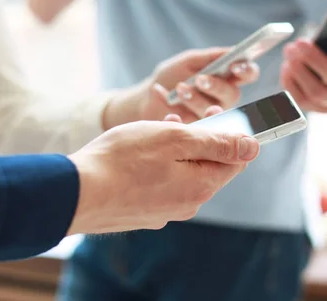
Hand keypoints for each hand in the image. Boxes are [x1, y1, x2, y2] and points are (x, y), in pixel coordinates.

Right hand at [67, 119, 259, 233]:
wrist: (74, 193)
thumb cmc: (123, 160)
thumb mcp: (175, 139)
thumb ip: (217, 143)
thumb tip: (253, 147)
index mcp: (201, 187)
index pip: (234, 161)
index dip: (230, 135)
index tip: (216, 114)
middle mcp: (187, 205)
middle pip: (207, 166)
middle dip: (198, 139)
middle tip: (178, 117)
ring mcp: (164, 211)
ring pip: (182, 173)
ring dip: (176, 149)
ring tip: (155, 129)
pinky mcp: (143, 212)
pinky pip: (162, 184)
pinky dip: (158, 165)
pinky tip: (139, 152)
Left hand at [102, 48, 259, 127]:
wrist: (147, 96)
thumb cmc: (171, 76)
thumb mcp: (189, 61)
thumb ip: (210, 57)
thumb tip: (233, 52)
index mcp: (227, 78)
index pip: (248, 74)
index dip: (246, 70)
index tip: (234, 66)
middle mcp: (223, 99)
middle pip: (233, 95)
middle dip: (217, 86)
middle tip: (200, 79)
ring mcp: (211, 116)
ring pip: (213, 110)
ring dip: (195, 97)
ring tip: (179, 88)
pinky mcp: (196, 130)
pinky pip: (193, 122)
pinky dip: (174, 106)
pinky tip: (160, 92)